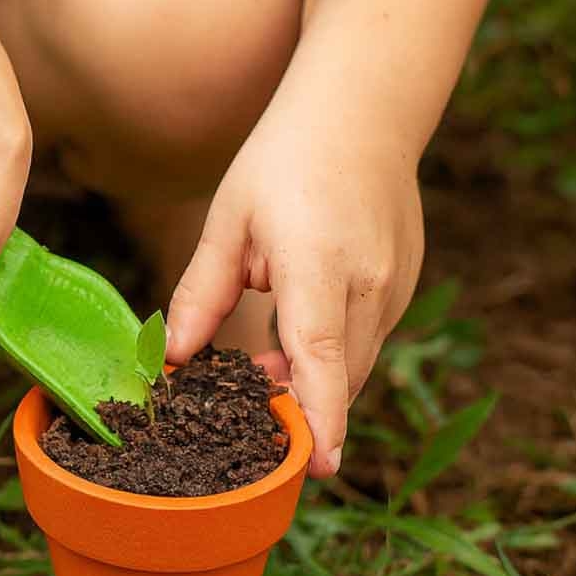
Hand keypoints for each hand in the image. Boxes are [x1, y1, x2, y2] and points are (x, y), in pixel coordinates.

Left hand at [165, 95, 423, 476]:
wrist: (364, 109)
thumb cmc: (285, 158)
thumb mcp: (229, 221)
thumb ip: (202, 293)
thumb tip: (173, 355)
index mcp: (319, 264)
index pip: (319, 357)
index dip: (318, 415)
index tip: (317, 466)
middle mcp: (369, 282)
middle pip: (337, 375)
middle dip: (295, 405)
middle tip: (243, 403)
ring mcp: (394, 285)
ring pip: (354, 363)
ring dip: (310, 379)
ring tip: (257, 367)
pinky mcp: (403, 284)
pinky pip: (366, 339)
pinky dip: (331, 354)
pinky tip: (292, 333)